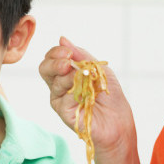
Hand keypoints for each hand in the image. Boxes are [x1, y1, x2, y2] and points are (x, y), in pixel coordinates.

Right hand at [37, 37, 136, 163]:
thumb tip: (63, 39)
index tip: (68, 51)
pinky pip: (62, 98)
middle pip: (45, 68)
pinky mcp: (63, 112)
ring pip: (53, 81)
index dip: (57, 52)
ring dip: (67, 75)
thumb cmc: (110, 98)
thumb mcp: (99, 70)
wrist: (118, 124)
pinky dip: (73, 91)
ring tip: (81, 75)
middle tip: (67, 61)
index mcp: (67, 74)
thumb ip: (81, 55)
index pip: (53, 58)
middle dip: (54, 60)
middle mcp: (60, 86)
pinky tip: (84, 94)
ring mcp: (60, 100)